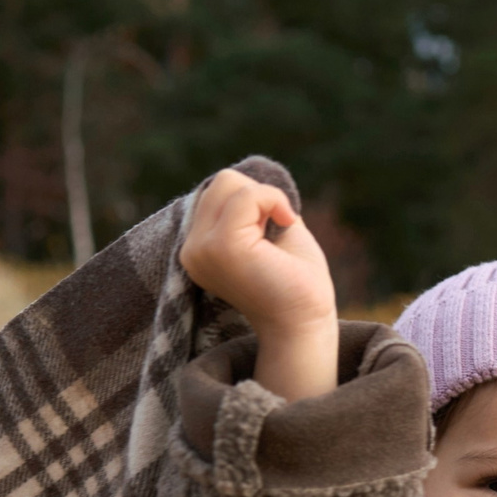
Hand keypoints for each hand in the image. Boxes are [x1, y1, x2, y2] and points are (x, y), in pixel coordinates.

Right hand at [180, 170, 337, 400]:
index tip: (271, 231)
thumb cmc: (294, 281)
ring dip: (266, 199)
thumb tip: (246, 175)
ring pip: (230, 183)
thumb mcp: (267, 231)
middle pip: (221, 183)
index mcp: (198, 249)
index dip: (253, 201)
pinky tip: (286, 223)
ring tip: (277, 232)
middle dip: (258, 197)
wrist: (305, 321)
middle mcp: (191, 250)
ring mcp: (202, 250)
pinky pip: (246, 196)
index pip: (216, 193)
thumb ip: (251, 206)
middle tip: (275, 232)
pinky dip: (273, 200)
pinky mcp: (221, 247)